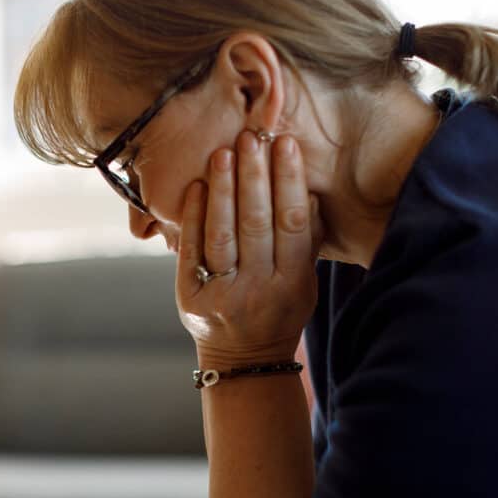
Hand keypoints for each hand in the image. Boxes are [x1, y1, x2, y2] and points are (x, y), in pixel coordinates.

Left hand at [177, 131, 321, 368]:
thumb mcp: (305, 283)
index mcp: (292, 283)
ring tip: (223, 152)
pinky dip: (193, 217)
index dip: (289, 181)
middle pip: (255, 224)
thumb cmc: (280, 311)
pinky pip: (191, 251)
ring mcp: (222, 294)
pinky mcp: (190, 297)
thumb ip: (306, 241)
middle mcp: (257, 289)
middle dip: (254, 177)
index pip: (291, 224)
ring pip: (222, 235)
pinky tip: (197, 186)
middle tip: (251, 137)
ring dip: (222, 190)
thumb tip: (308, 189)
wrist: (245, 360)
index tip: (285, 144)